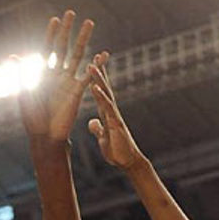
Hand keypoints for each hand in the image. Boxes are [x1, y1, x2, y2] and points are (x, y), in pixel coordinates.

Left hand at [17, 10, 93, 142]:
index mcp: (42, 74)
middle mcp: (56, 75)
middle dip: (67, 30)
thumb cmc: (32, 117)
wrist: (45, 136)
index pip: (47, 49)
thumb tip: (12, 56)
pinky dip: (96, 65)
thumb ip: (22, 74)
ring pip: (77, 56)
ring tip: (89, 23)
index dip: (51, 34)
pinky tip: (103, 54)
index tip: (55, 19)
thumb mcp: (24, 94)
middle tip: (71, 13)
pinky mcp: (78, 92)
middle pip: (63, 47)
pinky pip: (88, 76)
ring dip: (83, 39)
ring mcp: (68, 82)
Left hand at [87, 54, 144, 171]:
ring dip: (97, 79)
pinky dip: (100, 96)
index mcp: (106, 114)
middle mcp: (110, 111)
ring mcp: (114, 115)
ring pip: (105, 93)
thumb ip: (98, 129)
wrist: (127, 162)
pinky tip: (94, 87)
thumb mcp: (103, 138)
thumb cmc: (116, 151)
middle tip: (93, 56)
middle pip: (103, 87)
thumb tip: (92, 123)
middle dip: (98, 72)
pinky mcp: (115, 123)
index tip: (91, 66)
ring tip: (91, 65)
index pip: (100, 93)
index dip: (95, 80)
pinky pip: (107, 107)